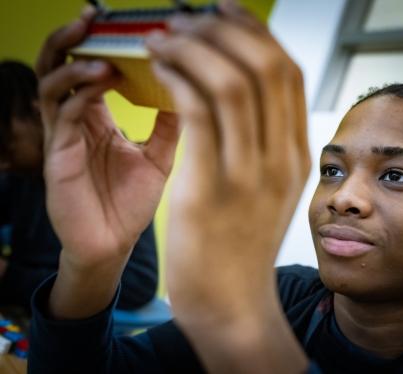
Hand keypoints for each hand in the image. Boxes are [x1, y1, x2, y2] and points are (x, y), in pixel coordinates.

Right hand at [37, 7, 180, 318]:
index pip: (94, 68)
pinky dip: (79, 91)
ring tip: (98, 42)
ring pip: (53, 82)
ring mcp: (64, 138)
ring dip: (73, 57)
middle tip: (95, 14)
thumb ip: (170, 125)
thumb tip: (194, 89)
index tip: (131, 22)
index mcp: (99, 119)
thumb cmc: (132, 203)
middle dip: (76, 37)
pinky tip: (103, 79)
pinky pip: (61, 114)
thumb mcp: (159, 157)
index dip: (105, 43)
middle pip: (64, 65)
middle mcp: (78, 122)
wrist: (115, 247)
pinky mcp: (58, 156)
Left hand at [146, 2, 310, 372]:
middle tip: (188, 19)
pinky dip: (177, 79)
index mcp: (296, 155)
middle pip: (266, 66)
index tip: (225, 11)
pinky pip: (197, 114)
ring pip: (231, 82)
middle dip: (224, 28)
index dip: (255, 31)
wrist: (232, 301)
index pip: (287, 73)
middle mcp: (280, 158)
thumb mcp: (268, 189)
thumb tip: (243, 96)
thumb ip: (264, 144)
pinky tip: (160, 69)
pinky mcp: (210, 189)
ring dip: (194, 47)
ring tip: (164, 38)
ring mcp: (248, 174)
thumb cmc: (240, 244)